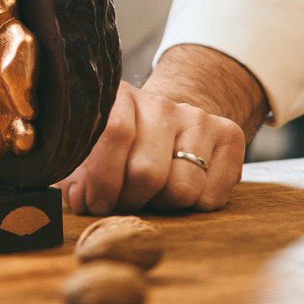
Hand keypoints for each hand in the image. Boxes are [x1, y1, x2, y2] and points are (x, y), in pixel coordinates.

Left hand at [57, 80, 245, 214]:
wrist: (162, 128)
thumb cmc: (117, 150)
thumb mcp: (87, 155)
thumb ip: (76, 175)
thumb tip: (80, 199)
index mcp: (120, 96)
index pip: (116, 133)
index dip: (103, 180)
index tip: (92, 203)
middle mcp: (161, 103)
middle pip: (148, 171)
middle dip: (131, 200)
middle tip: (123, 202)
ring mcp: (197, 117)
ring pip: (183, 186)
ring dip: (163, 205)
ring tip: (151, 197)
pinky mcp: (228, 135)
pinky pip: (213, 195)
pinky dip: (196, 207)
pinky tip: (180, 191)